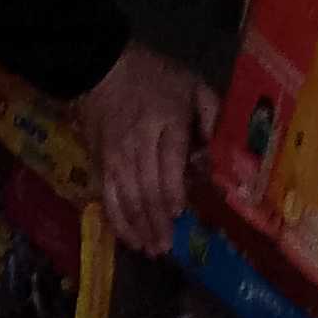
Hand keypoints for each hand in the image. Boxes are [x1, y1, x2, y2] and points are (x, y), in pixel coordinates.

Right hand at [73, 42, 214, 253]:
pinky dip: (117, 221)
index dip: (171, 191)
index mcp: (166, 122)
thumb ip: (211, 114)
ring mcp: (115, 156)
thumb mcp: (191, 84)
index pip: (167, 162)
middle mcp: (138, 143)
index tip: (177, 214)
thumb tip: (219, 152)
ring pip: (126, 198)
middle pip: (146, 188)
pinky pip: (107, 197)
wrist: (102, 68)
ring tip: (150, 250)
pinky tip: (128, 239)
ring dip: (138, 228)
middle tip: (166, 248)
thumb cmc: (155, 77)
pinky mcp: (99, 163)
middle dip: (155, 221)